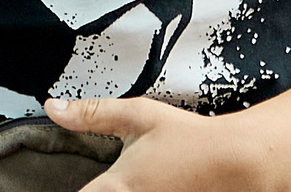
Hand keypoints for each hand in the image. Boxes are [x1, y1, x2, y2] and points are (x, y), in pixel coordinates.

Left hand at [50, 96, 266, 191]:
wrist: (239, 164)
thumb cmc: (190, 138)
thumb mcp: (140, 116)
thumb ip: (93, 113)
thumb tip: (52, 107)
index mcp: (117, 188)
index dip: (70, 190)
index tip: (68, 182)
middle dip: (95, 190)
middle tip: (105, 179)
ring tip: (131, 181)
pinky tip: (145, 185)